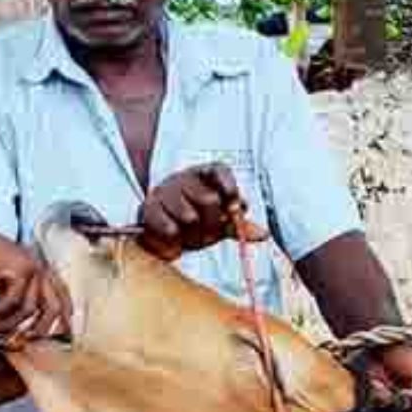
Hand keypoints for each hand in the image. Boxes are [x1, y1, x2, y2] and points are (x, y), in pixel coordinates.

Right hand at [0, 211, 71, 346]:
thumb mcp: (3, 280)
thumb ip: (16, 295)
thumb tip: (22, 325)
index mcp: (41, 270)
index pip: (62, 297)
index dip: (66, 317)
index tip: (63, 335)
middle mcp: (40, 268)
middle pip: (54, 307)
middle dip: (42, 328)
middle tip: (25, 340)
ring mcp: (31, 267)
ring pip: (30, 308)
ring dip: (11, 324)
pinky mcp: (18, 268)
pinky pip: (14, 301)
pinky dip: (1, 311)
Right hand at [137, 162, 269, 260]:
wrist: (160, 230)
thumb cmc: (196, 221)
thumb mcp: (219, 221)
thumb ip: (239, 225)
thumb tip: (264, 234)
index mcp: (204, 174)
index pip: (221, 171)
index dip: (231, 189)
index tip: (238, 209)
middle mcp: (184, 178)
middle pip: (209, 200)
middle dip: (214, 224)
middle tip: (210, 236)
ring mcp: (164, 191)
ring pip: (189, 217)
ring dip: (195, 236)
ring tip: (192, 238)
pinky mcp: (148, 209)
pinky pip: (169, 229)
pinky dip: (177, 241)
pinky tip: (176, 241)